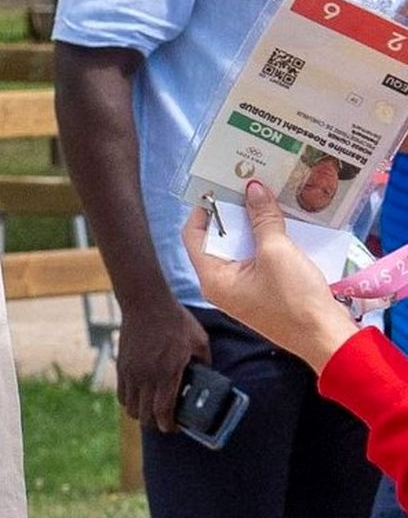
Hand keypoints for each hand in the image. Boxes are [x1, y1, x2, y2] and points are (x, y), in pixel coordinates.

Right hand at [115, 290, 212, 430]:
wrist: (147, 304)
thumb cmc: (176, 321)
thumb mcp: (199, 340)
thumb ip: (204, 361)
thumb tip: (207, 375)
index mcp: (168, 373)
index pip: (163, 411)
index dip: (168, 426)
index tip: (174, 427)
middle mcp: (147, 377)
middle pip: (144, 416)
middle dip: (155, 424)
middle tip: (165, 421)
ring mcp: (132, 373)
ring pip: (131, 409)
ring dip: (141, 414)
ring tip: (151, 410)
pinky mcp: (122, 368)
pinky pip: (122, 395)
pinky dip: (130, 402)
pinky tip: (139, 398)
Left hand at [183, 181, 357, 374]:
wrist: (323, 335)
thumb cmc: (294, 299)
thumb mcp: (277, 252)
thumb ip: (263, 219)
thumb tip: (253, 189)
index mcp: (214, 278)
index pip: (194, 236)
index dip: (204, 208)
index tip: (221, 184)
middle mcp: (222, 284)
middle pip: (218, 238)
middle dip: (233, 211)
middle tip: (248, 182)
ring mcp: (243, 287)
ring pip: (241, 246)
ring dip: (253, 222)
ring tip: (266, 194)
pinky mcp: (263, 288)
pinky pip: (258, 256)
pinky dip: (266, 237)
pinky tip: (281, 218)